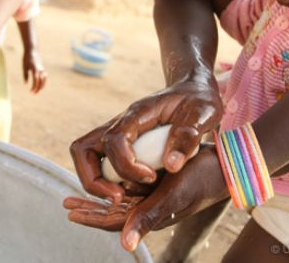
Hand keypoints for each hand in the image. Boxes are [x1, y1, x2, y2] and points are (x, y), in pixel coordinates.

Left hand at [23, 49, 46, 92]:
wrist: (32, 50)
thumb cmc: (27, 58)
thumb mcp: (24, 66)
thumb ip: (25, 75)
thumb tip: (26, 83)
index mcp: (34, 69)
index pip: (36, 80)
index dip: (34, 87)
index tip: (31, 91)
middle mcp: (40, 69)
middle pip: (41, 81)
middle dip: (38, 88)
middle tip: (34, 93)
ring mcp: (42, 69)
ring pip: (44, 80)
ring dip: (41, 86)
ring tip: (38, 91)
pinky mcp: (42, 68)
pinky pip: (45, 77)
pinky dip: (43, 82)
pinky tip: (40, 85)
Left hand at [64, 148, 224, 251]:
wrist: (226, 167)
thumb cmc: (200, 180)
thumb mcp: (172, 197)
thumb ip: (147, 218)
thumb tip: (124, 245)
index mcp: (152, 215)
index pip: (114, 222)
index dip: (91, 217)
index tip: (69, 210)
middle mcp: (153, 209)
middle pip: (115, 214)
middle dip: (91, 209)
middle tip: (67, 202)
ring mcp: (158, 198)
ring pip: (123, 202)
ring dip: (101, 199)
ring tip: (81, 194)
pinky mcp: (164, 186)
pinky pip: (135, 190)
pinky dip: (119, 186)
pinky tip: (112, 180)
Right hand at [70, 74, 222, 201]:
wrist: (194, 89)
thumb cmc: (199, 100)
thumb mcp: (204, 113)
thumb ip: (188, 136)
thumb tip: (171, 166)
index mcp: (138, 113)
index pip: (114, 140)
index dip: (127, 165)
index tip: (150, 178)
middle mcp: (120, 122)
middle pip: (83, 149)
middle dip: (94, 180)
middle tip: (119, 198)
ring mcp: (118, 132)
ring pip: (86, 156)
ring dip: (96, 182)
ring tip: (122, 198)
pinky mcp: (122, 143)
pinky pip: (101, 162)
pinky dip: (107, 181)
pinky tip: (131, 191)